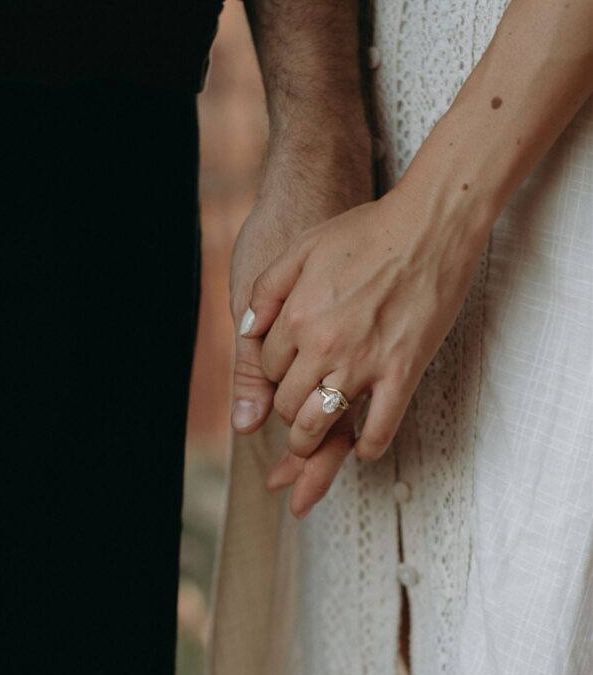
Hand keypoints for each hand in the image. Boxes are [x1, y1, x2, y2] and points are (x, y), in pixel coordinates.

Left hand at [243, 177, 491, 463]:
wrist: (429, 226)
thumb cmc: (367, 232)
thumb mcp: (302, 248)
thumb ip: (267, 289)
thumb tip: (245, 330)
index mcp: (296, 318)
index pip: (266, 369)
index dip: (274, 373)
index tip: (289, 371)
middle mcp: (323, 346)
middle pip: (286, 404)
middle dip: (286, 411)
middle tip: (296, 410)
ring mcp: (364, 364)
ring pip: (319, 426)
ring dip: (309, 442)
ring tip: (311, 443)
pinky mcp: (403, 373)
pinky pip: (379, 430)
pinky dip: (366, 448)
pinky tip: (362, 448)